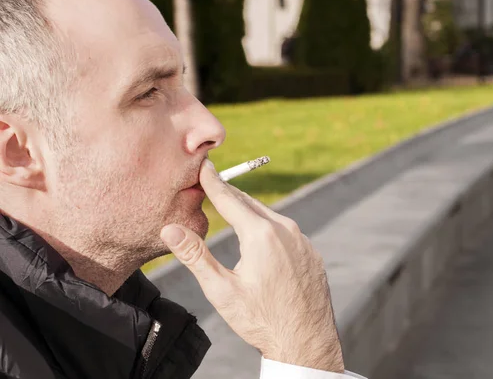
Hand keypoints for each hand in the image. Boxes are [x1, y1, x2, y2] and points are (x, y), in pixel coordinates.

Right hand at [160, 159, 344, 372]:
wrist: (306, 341)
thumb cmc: (261, 319)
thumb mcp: (221, 290)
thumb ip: (195, 256)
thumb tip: (169, 229)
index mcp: (260, 235)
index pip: (229, 199)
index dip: (213, 181)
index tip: (204, 164)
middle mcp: (285, 230)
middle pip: (250, 204)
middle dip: (230, 193)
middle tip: (214, 181)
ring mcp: (302, 241)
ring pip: (270, 217)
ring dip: (250, 211)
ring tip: (233, 205)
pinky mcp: (311, 252)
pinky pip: (287, 232)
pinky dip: (269, 228)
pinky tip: (261, 237)